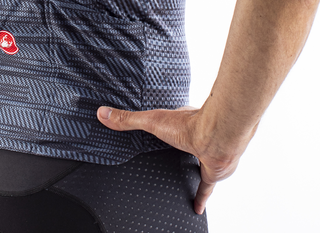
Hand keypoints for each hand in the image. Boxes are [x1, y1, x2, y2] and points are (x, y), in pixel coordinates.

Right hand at [97, 105, 244, 214]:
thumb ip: (128, 119)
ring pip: (196, 162)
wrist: (216, 139)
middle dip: (177, 147)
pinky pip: (205, 186)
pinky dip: (200, 196)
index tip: (157, 129)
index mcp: (180, 122)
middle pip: (183, 143)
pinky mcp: (211, 172)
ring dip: (190, 167)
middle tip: (166, 153)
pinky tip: (195, 206)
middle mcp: (195, 137)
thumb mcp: (151, 121)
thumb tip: (103, 113)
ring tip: (179, 175)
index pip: (169, 123)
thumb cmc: (188, 126)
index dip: (164, 125)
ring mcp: (204, 155)